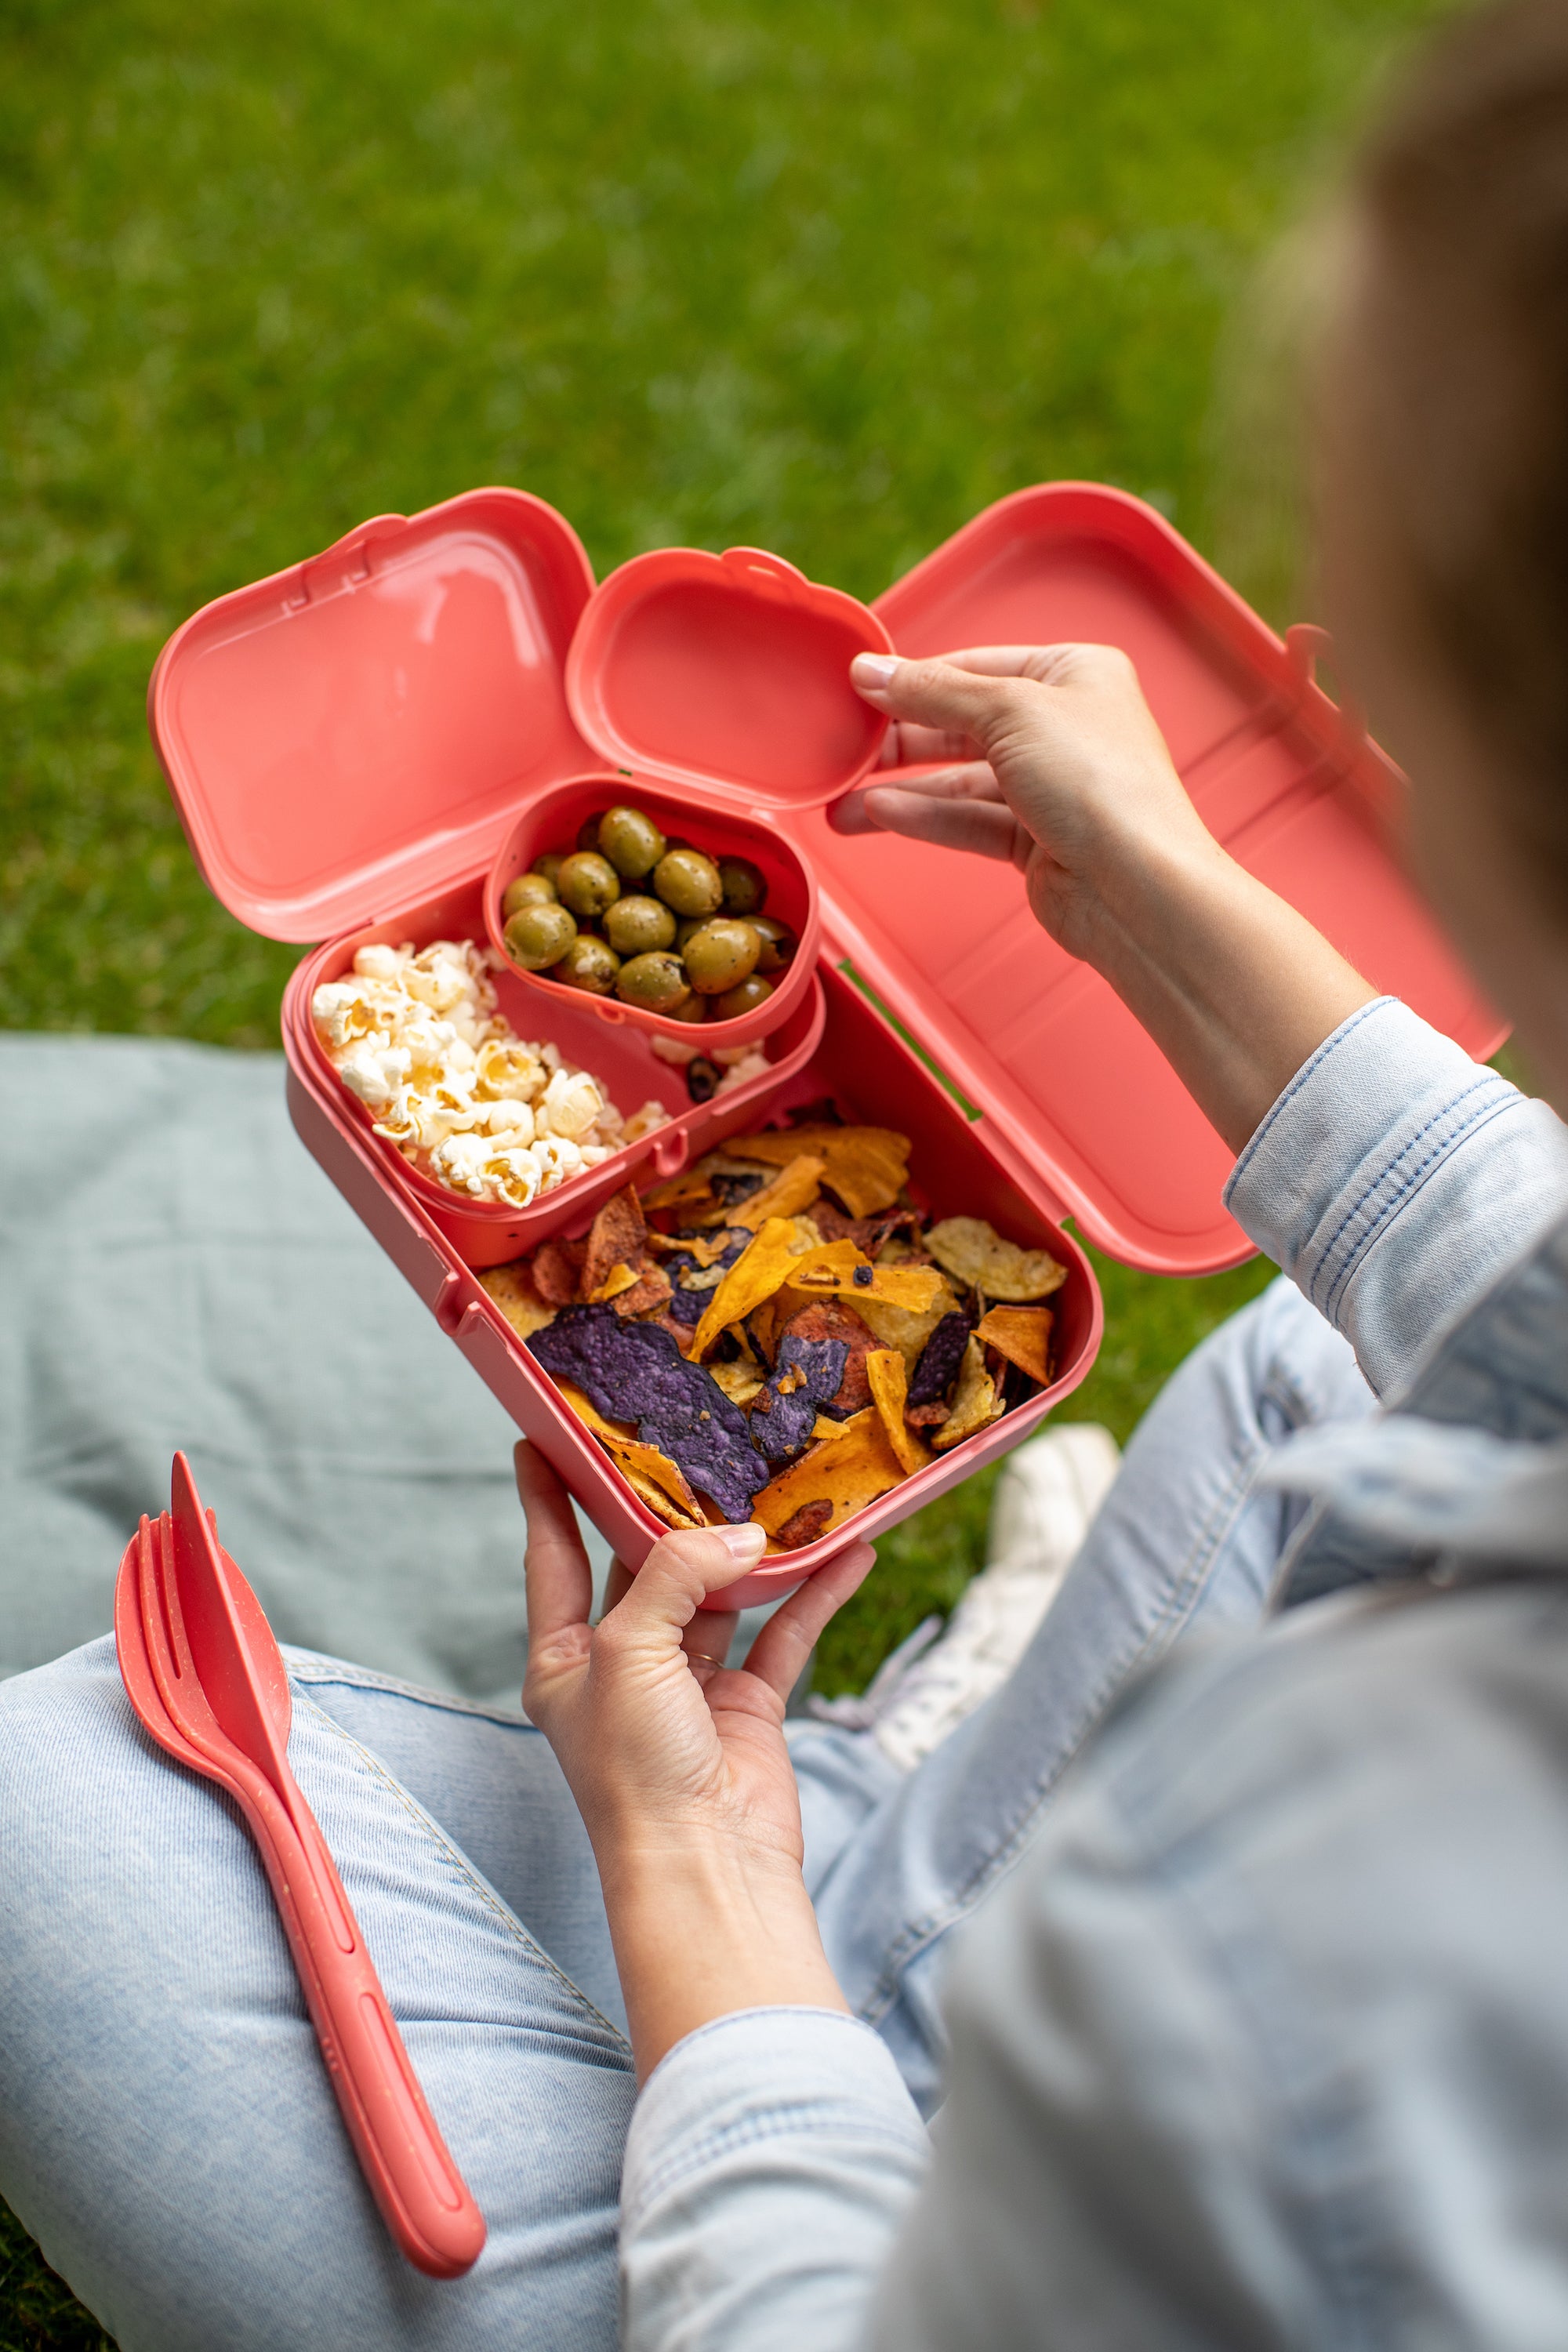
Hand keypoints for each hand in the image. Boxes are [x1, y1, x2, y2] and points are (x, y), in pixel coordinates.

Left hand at [517, 1444, 874, 2077]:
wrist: (706, 1871)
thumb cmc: (637, 1773)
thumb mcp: (630, 1653)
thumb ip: (677, 1574)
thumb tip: (744, 1537)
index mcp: (563, 1659)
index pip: (552, 1557)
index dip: (547, 1497)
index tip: (541, 1435)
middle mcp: (621, 1667)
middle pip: (642, 1566)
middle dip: (668, 1509)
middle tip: (689, 1439)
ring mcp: (686, 1686)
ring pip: (720, 1593)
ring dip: (753, 1548)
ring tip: (780, 1484)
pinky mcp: (747, 1707)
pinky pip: (782, 1633)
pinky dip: (814, 1594)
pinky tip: (847, 1552)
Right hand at [837, 643, 1373, 1153]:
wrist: (1138, 887)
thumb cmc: (1100, 785)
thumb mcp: (1007, 712)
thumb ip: (933, 693)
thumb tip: (874, 672)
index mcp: (1075, 674)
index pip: (978, 666)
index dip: (917, 680)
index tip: (859, 690)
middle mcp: (1066, 727)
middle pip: (963, 724)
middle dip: (901, 739)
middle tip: (844, 749)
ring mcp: (1052, 788)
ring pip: (960, 779)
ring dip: (900, 788)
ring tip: (843, 801)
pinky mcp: (1038, 842)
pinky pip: (969, 820)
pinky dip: (924, 818)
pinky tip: (878, 815)